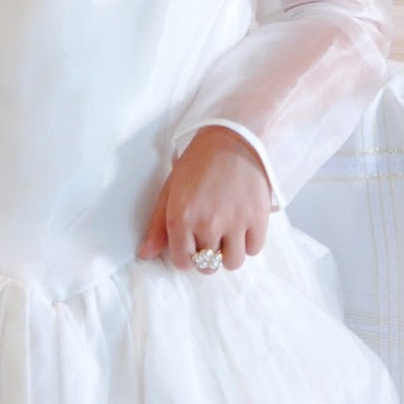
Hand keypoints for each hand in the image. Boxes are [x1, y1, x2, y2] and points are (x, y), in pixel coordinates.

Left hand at [137, 125, 272, 272]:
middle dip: (207, 256)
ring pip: (232, 263)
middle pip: (207, 266)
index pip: (182, 261)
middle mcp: (208, 224)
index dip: (186, 256)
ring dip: (229, 254)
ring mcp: (235, 222)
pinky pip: (254, 249)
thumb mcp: (172, 189)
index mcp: (182, 218)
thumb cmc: (200, 161)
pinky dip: (249, 243)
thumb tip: (145, 254)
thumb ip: (158, 225)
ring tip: (229, 236)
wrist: (236, 137)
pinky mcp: (258, 217)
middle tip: (210, 238)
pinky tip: (244, 227)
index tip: (191, 245)